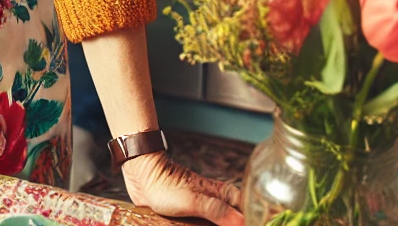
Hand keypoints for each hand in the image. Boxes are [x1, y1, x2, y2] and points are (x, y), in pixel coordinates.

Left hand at [121, 151, 242, 225]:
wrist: (142, 177)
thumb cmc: (166, 184)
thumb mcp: (194, 201)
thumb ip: (218, 211)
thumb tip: (242, 222)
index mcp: (224, 196)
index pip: (249, 212)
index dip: (255, 222)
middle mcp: (218, 203)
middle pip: (236, 220)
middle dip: (237, 225)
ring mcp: (205, 210)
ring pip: (220, 224)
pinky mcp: (193, 216)